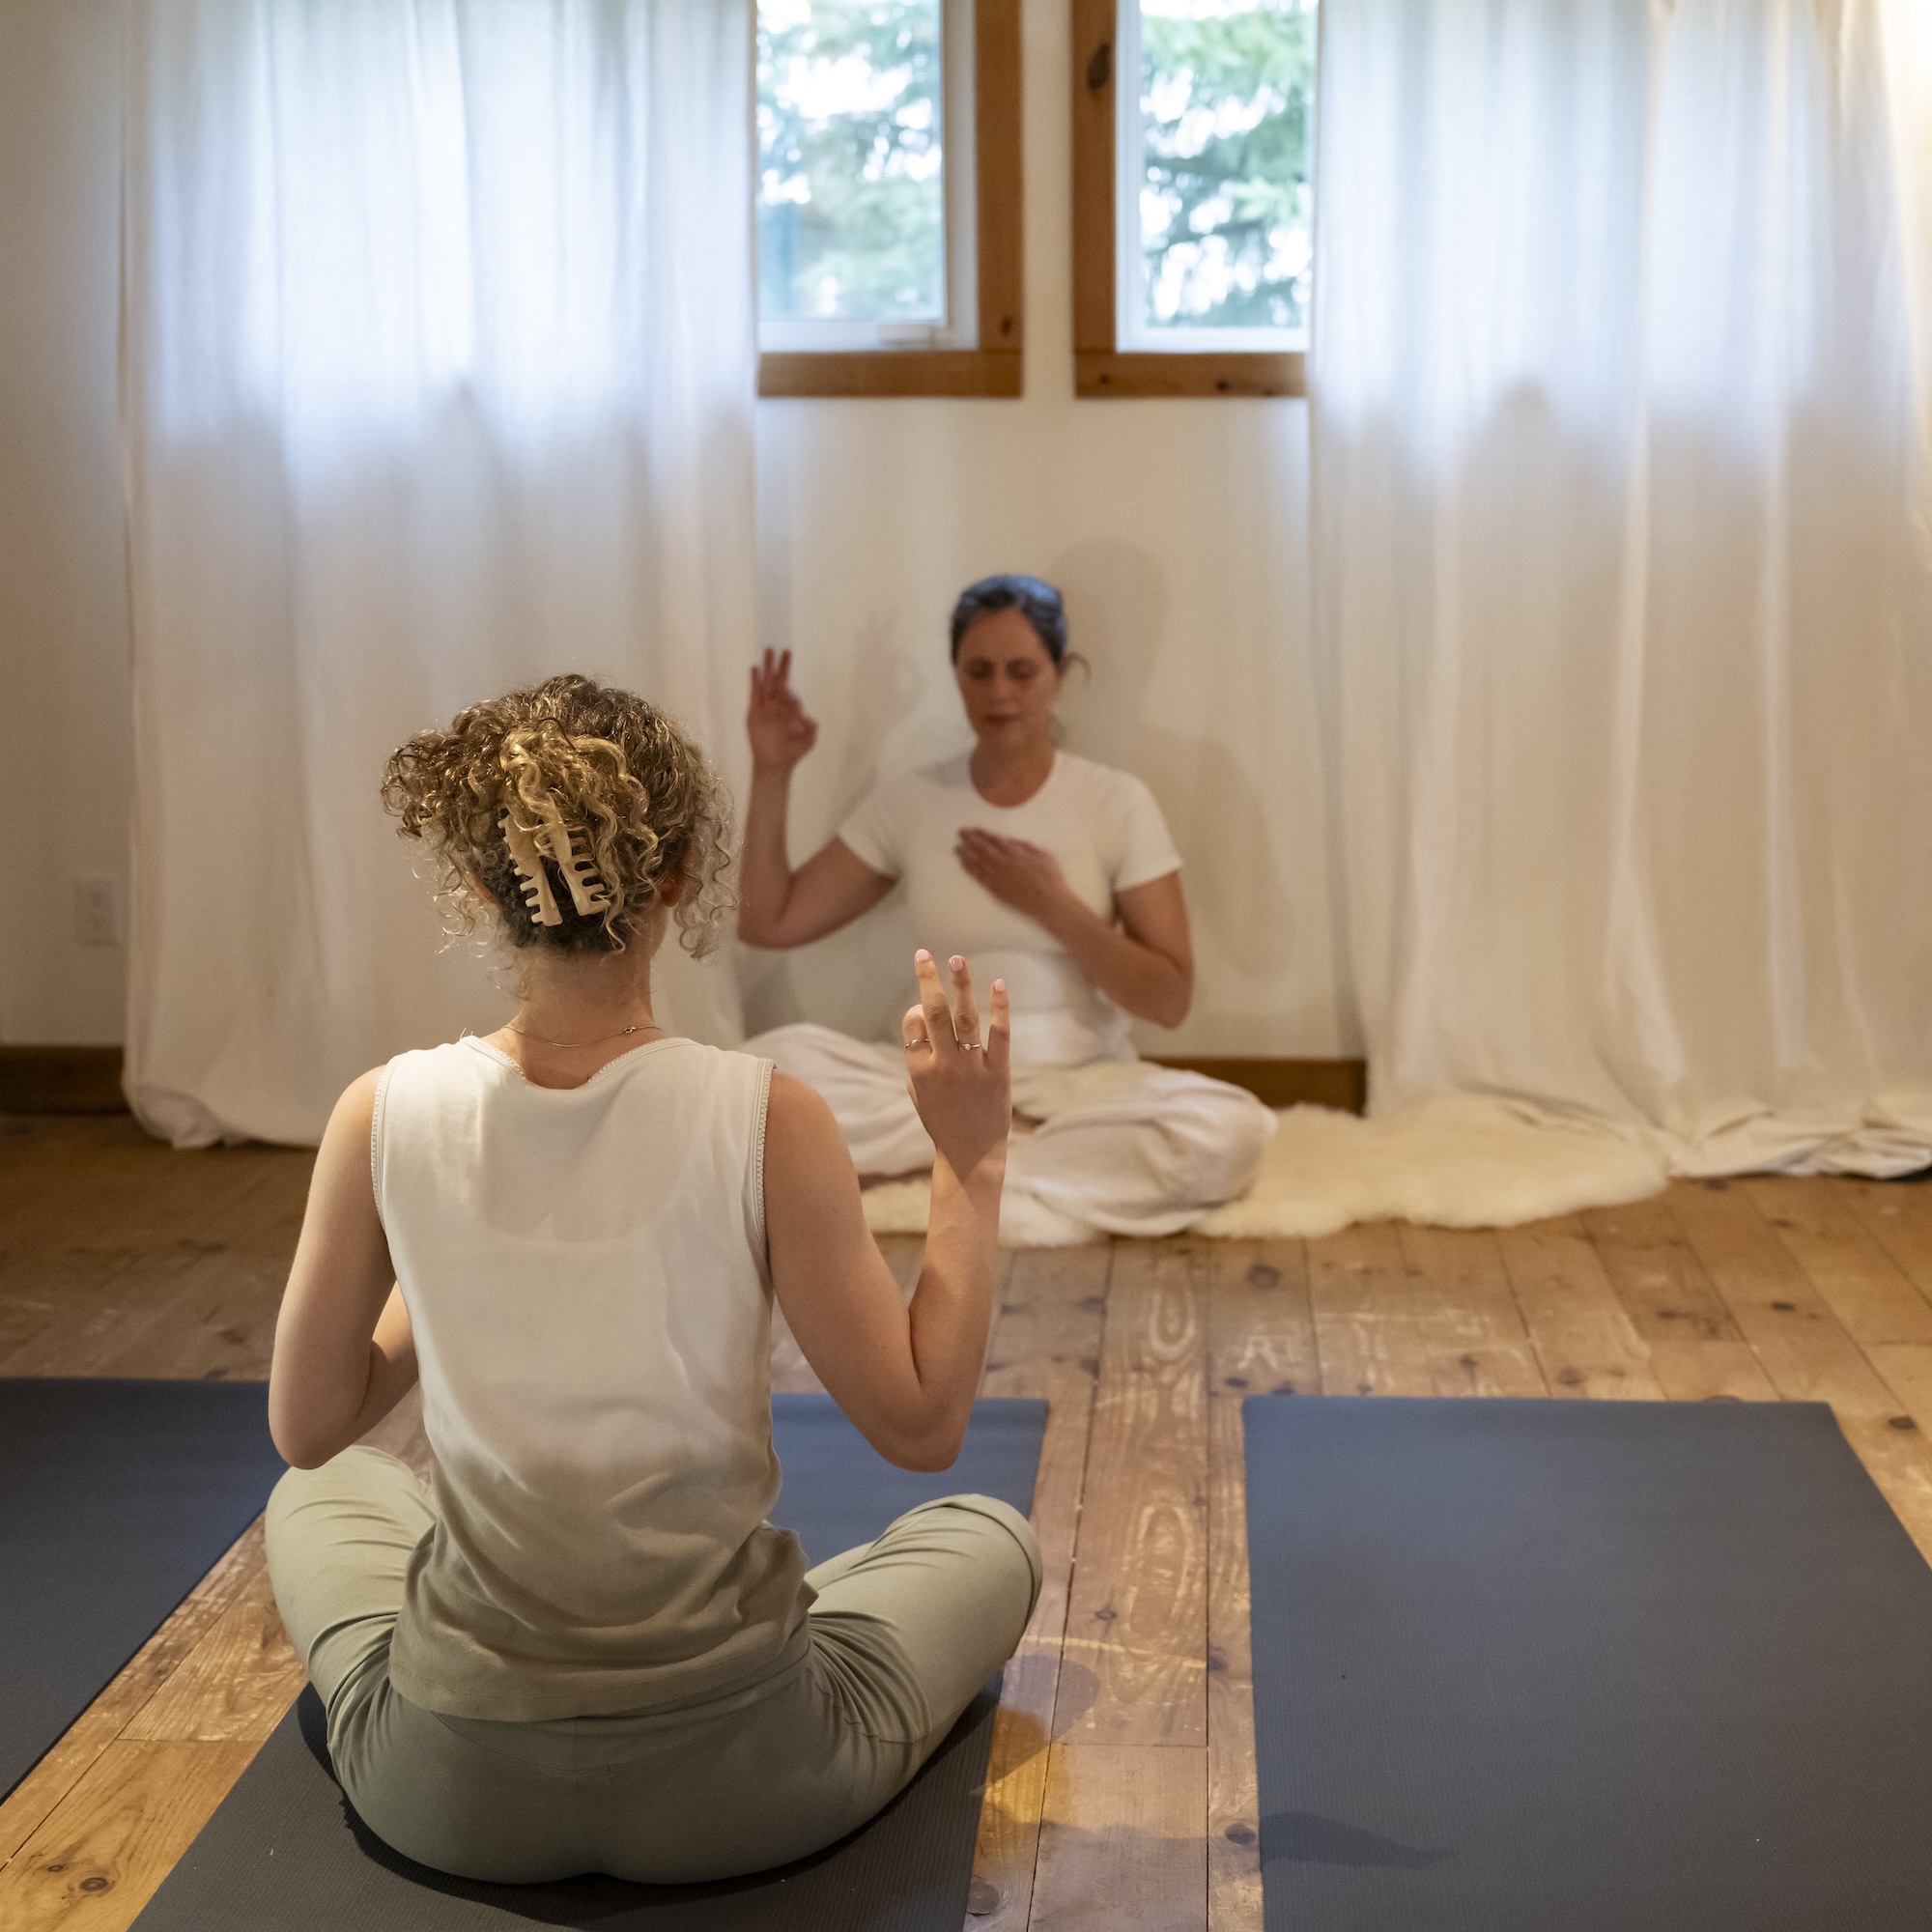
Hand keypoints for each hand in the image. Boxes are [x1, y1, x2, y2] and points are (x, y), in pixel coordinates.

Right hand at [748, 648, 818, 774]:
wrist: (774, 764)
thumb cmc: (792, 752)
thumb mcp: (808, 740)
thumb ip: (811, 728)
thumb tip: (808, 716)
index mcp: (791, 710)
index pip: (791, 694)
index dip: (792, 694)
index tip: (793, 699)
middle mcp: (778, 705)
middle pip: (779, 681)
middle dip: (782, 666)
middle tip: (784, 650)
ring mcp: (766, 707)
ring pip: (766, 683)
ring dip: (767, 668)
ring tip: (768, 651)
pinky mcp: (754, 712)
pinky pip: (754, 693)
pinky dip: (755, 681)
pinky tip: (755, 669)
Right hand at [901, 951, 1009, 1178]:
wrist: (971, 1154)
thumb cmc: (942, 1121)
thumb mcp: (917, 1092)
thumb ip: (916, 1058)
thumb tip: (917, 1018)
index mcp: (919, 1072)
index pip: (912, 1025)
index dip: (914, 1010)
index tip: (921, 1008)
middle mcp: (944, 1066)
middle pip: (933, 1014)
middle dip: (927, 981)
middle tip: (924, 955)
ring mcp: (972, 1069)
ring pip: (965, 1018)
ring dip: (960, 986)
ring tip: (957, 960)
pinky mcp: (999, 1073)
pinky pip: (1000, 1034)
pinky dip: (999, 1008)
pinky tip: (997, 983)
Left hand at [955, 828, 1069, 924]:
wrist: (1050, 904)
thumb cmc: (1051, 879)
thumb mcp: (1044, 855)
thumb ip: (1025, 847)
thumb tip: (1009, 842)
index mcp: (1015, 855)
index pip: (994, 841)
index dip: (983, 834)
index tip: (973, 829)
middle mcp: (1003, 865)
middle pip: (983, 850)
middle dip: (970, 840)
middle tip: (960, 833)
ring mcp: (998, 879)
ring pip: (978, 863)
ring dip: (966, 854)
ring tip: (957, 848)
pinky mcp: (996, 890)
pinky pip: (979, 878)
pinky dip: (970, 869)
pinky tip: (963, 864)